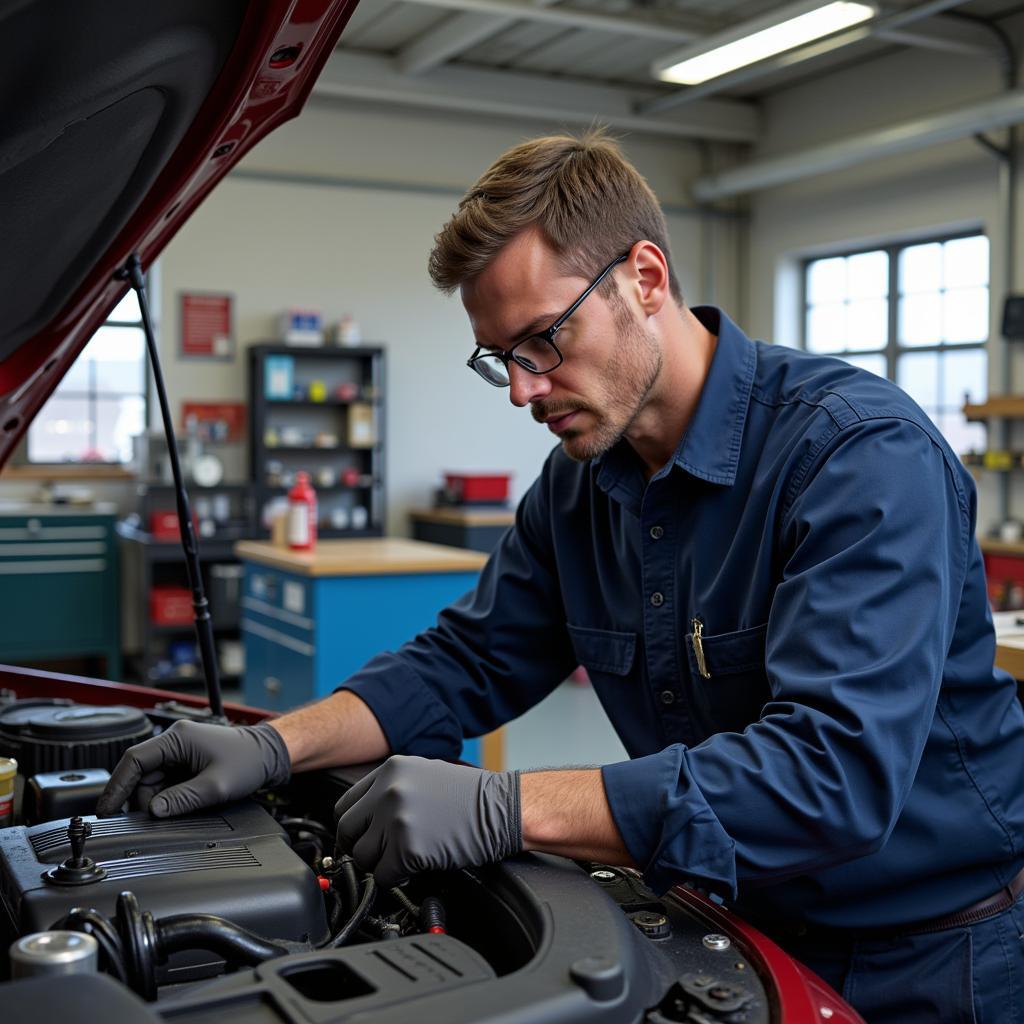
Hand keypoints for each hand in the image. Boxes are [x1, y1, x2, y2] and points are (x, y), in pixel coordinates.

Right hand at [96, 720, 290, 817]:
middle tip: (152, 820)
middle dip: (142, 799)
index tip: (106, 810)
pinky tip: (180, 805)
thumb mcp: (216, 785)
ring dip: (158, 800)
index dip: (116, 787)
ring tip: (178, 810)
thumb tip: (155, 811)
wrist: (270, 754)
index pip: (133, 760)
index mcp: (177, 738)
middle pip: (141, 774)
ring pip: (153, 781)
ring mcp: (180, 751)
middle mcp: (175, 741)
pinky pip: (166, 782)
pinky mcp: (186, 762)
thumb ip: (182, 800)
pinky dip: (168, 797)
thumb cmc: (249, 760)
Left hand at [334, 755, 520, 886]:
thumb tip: (365, 819)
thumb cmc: (471, 797)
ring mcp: (396, 819)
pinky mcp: (408, 848)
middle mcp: (388, 790)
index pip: (345, 804)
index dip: (353, 827)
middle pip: (347, 831)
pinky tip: (417, 866)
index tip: (360, 839)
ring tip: (407, 857)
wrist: (503, 808)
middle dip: (361, 848)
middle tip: (380, 855)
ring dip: (381, 864)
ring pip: (363, 857)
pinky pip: (384, 876)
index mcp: (391, 769)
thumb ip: (390, 790)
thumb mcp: (424, 775)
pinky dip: (397, 878)